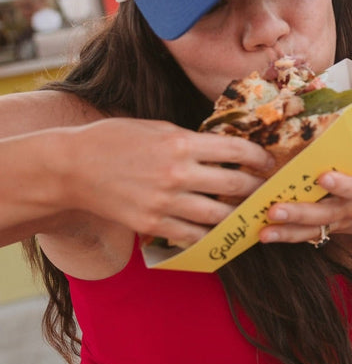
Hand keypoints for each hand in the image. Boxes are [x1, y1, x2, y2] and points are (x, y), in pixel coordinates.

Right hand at [66, 118, 273, 245]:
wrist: (71, 167)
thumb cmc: (113, 140)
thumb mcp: (157, 128)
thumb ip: (191, 139)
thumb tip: (224, 148)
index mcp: (181, 142)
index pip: (237, 151)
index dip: (259, 158)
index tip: (268, 163)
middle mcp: (178, 173)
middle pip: (235, 185)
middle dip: (256, 189)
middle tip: (266, 191)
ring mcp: (165, 202)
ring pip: (218, 215)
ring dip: (237, 216)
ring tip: (246, 214)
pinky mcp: (151, 224)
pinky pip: (191, 236)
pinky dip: (207, 235)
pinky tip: (216, 231)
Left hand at [259, 154, 351, 246]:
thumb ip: (339, 152)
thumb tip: (310, 127)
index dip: (340, 184)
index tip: (323, 177)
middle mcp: (349, 209)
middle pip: (324, 213)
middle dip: (299, 213)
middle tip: (274, 211)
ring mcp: (336, 223)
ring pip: (311, 230)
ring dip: (286, 231)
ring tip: (264, 232)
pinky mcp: (325, 231)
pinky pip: (304, 235)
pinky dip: (284, 235)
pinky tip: (264, 234)